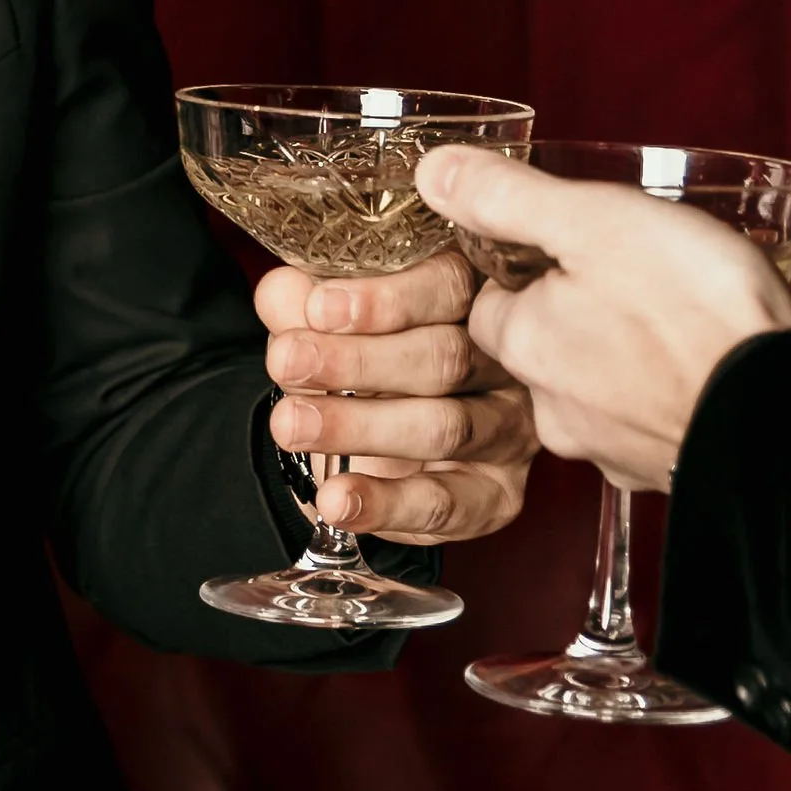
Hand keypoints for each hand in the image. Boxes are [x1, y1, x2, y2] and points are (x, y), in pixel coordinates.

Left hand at [254, 246, 535, 542]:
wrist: (370, 446)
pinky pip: (445, 503)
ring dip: (359, 427)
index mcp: (474, 300)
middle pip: (446, 357)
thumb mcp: (326, 327)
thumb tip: (281, 293)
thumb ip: (303, 306)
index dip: (388, 299)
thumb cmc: (361, 363)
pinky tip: (334, 498)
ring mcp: (509, 429)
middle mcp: (506, 362)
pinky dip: (384, 503)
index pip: (449, 286)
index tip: (321, 308)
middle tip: (287, 362)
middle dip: (358, 361)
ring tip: (290, 424)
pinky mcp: (496, 494)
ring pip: (445, 427)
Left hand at [417, 144, 790, 488]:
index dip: (523, 273)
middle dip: (572, 318)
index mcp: (526, 343)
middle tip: (625, 282)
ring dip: (618, 361)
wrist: (778, 411)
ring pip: (593, 394)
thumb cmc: (698, 313)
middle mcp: (553, 410)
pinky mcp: (661, 470)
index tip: (561, 250)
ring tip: (666, 324)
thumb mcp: (595, 222)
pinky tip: (692, 371)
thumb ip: (510, 198)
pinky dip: (661, 399)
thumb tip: (434, 172)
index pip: (490, 305)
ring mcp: (610, 448)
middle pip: (540, 352)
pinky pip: (644, 427)